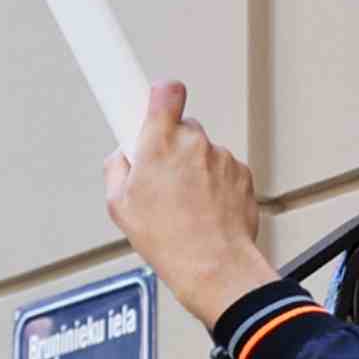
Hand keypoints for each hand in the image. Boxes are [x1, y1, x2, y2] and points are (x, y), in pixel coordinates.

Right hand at [103, 85, 275, 327]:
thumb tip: (119, 159)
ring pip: (204, 152)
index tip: (154, 100)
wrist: (215, 267)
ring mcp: (221, 157)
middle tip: (163, 178)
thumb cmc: (169, 240)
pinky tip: (206, 211)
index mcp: (160, 143)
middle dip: (173, 146)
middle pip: (183, 128)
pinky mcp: (242, 174)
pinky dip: (216, 185)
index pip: (165, 91)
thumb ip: (116, 170)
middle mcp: (194, 143)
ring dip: (196, 170)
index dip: (161, 96)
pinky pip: (224, 170)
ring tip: (187, 205)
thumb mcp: (120, 207)